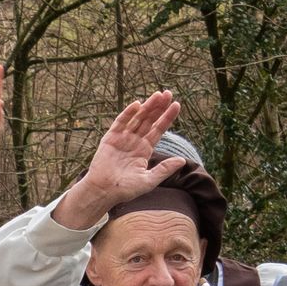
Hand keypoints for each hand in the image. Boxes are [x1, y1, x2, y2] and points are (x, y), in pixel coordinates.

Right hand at [57, 89, 187, 228]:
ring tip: (158, 95)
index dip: (167, 117)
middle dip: (159, 107)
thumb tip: (183, 160)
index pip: (158, 129)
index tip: (177, 105)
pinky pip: (120, 122)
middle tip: (168, 93)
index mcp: (144, 150)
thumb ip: (165, 169)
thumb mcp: (149, 180)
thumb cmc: (126, 190)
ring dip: (147, 106)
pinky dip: (128, 113)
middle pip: (149, 120)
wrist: (104, 192)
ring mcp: (122, 138)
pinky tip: (138, 105)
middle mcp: (134, 141)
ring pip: (137, 118)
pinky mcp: (110, 138)